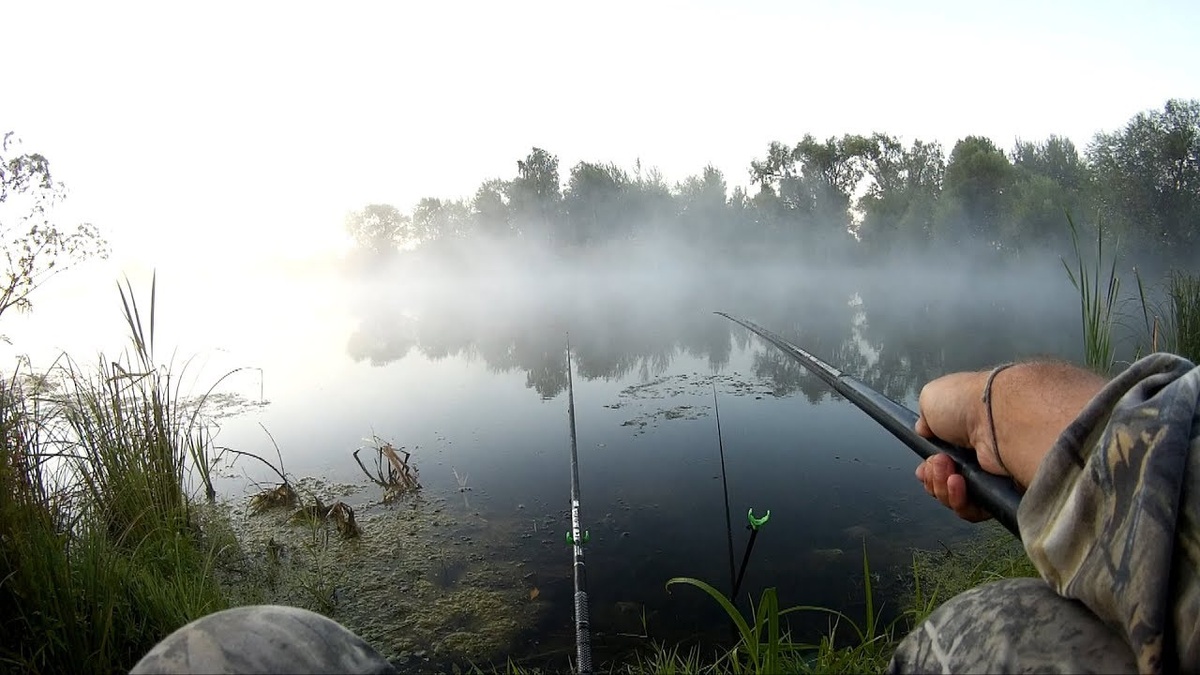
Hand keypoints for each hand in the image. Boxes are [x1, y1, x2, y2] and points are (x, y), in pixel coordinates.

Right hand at [914, 370, 999, 521]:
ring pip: (954, 498)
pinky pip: (972, 509)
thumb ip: (924, 420)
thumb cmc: (964, 404)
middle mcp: (977, 455)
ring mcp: (989, 475)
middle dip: (933, 477)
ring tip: (951, 472)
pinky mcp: (1000, 493)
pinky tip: (959, 483)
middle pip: (943, 482)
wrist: (995, 418)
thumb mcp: (931, 398)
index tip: (924, 466)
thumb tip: (925, 431)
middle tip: (939, 464)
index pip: (940, 462)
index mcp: (963, 434)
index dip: (928, 469)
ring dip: (942, 488)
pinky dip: (960, 500)